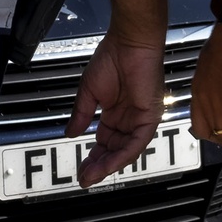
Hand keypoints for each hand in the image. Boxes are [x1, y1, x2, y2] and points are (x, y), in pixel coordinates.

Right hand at [66, 34, 164, 188]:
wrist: (129, 43)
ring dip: (109, 165)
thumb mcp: (89, 92)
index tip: (80, 169)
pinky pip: (137, 142)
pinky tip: (109, 164)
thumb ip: (81, 115)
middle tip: (84, 178)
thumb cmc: (112, 58)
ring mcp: (140, 119)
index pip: (104, 142)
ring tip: (92, 175)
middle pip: (114, 150)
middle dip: (98, 165)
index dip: (92, 157)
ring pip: (126, 151)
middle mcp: (128, 118)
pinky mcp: (150, 116)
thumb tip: (70, 133)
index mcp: (115, 112)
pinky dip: (123, 154)